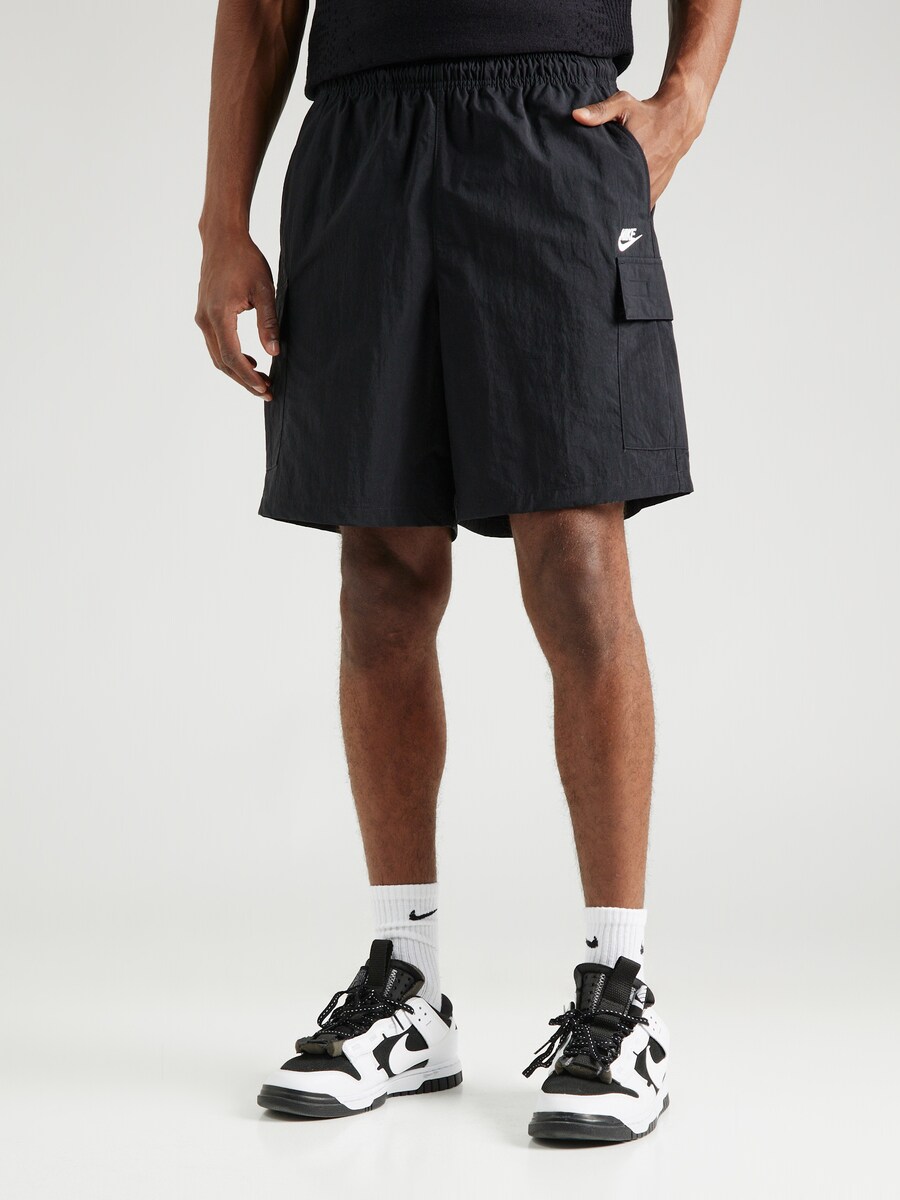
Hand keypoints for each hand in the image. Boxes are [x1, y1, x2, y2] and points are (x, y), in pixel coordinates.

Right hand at [195, 233, 278, 400]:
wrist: (222, 238)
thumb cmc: (245, 260)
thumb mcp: (264, 290)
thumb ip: (268, 323)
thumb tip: (274, 352)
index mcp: (218, 315)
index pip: (232, 356)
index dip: (249, 376)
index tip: (265, 389)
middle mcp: (205, 319)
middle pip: (222, 362)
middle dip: (244, 380)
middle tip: (267, 392)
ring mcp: (202, 317)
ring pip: (217, 356)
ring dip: (238, 371)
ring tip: (262, 380)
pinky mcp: (204, 314)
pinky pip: (215, 344)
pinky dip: (231, 357)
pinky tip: (250, 361)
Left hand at [573, 90, 705, 207]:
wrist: (678, 119)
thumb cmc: (647, 112)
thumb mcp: (623, 105)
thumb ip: (600, 112)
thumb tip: (577, 115)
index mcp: (635, 159)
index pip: (612, 186)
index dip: (599, 195)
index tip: (587, 202)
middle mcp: (645, 176)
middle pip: (622, 201)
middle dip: (608, 206)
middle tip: (592, 210)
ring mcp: (652, 185)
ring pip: (634, 206)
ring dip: (621, 209)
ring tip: (606, 213)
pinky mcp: (658, 188)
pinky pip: (643, 204)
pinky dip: (633, 206)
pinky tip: (621, 209)